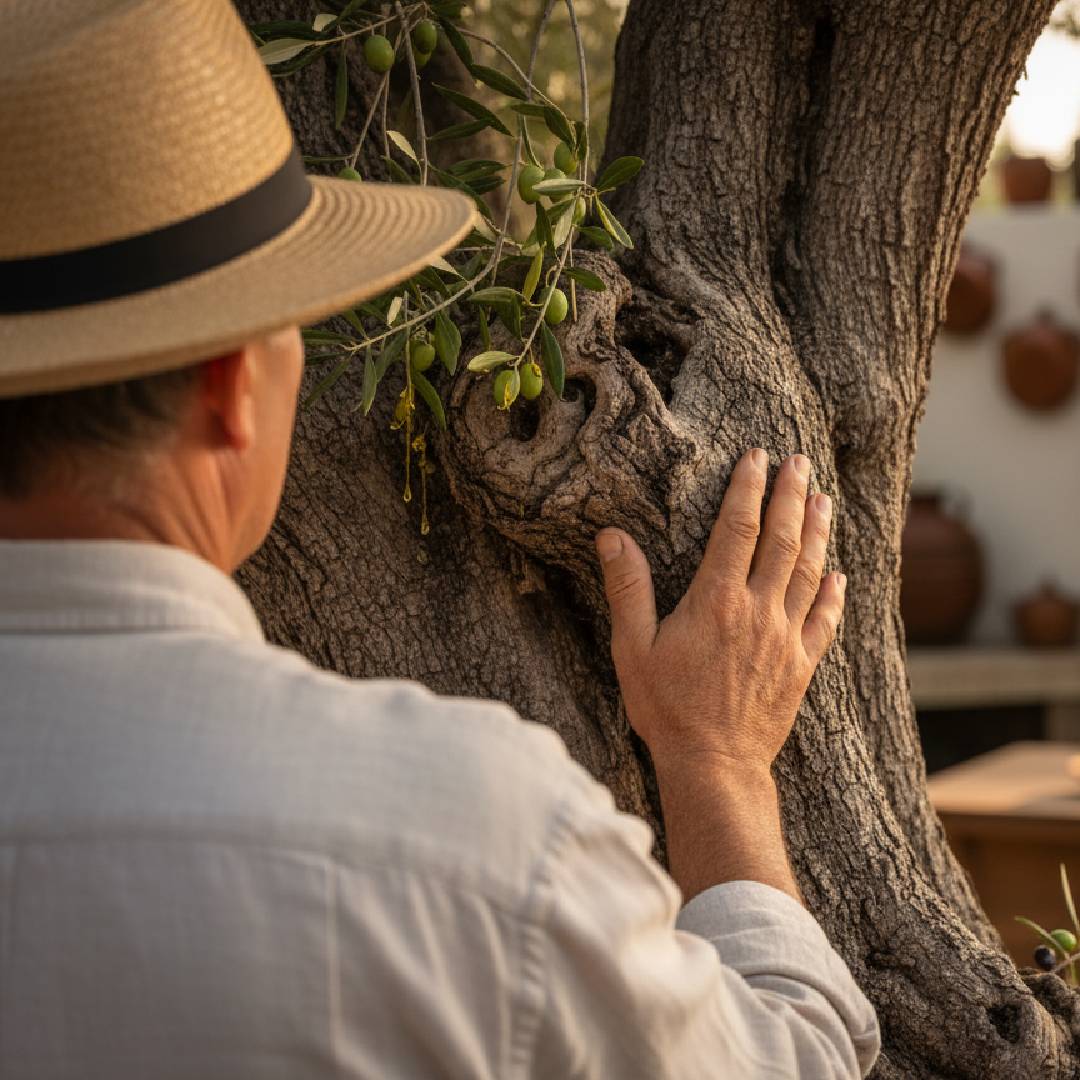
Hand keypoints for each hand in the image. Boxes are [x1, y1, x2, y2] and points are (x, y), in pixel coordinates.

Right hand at [595, 449, 844, 778]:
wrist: (714, 765)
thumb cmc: (667, 708)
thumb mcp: (633, 648)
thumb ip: (628, 589)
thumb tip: (612, 536)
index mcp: (716, 600)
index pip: (737, 528)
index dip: (748, 488)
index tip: (756, 458)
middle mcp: (758, 611)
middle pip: (782, 540)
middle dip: (791, 496)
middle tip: (799, 462)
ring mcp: (785, 638)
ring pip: (809, 571)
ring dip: (819, 531)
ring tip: (824, 499)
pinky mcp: (801, 665)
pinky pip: (825, 620)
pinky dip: (833, 592)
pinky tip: (838, 574)